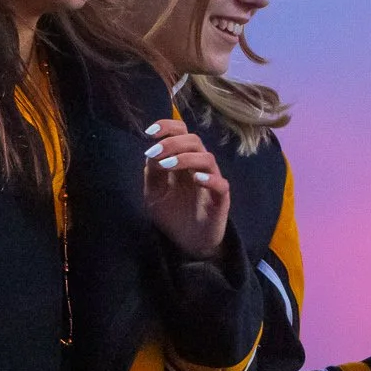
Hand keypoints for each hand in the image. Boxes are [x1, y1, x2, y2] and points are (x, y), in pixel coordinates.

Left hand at [141, 118, 229, 259]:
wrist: (187, 244)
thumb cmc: (172, 215)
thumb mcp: (154, 194)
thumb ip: (152, 174)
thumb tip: (151, 152)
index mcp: (183, 160)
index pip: (181, 132)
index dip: (167, 126)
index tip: (149, 131)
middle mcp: (199, 166)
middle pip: (194, 140)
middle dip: (172, 142)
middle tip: (154, 152)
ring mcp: (212, 180)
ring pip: (206, 158)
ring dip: (185, 158)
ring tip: (167, 166)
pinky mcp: (221, 199)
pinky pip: (221, 184)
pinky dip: (210, 179)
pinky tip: (196, 179)